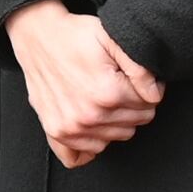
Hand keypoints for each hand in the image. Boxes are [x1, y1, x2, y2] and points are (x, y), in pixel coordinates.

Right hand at [5, 0, 164, 166]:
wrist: (38, 36)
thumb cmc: (75, 36)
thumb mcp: (112, 39)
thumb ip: (140, 68)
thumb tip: (154, 95)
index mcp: (108, 93)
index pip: (149, 104)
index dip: (147, 89)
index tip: (134, 78)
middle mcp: (89, 116)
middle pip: (135, 123)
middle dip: (133, 105)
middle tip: (118, 85)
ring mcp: (71, 128)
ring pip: (115, 138)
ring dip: (115, 122)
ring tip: (103, 98)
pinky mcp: (56, 132)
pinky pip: (84, 155)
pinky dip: (91, 142)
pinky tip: (91, 124)